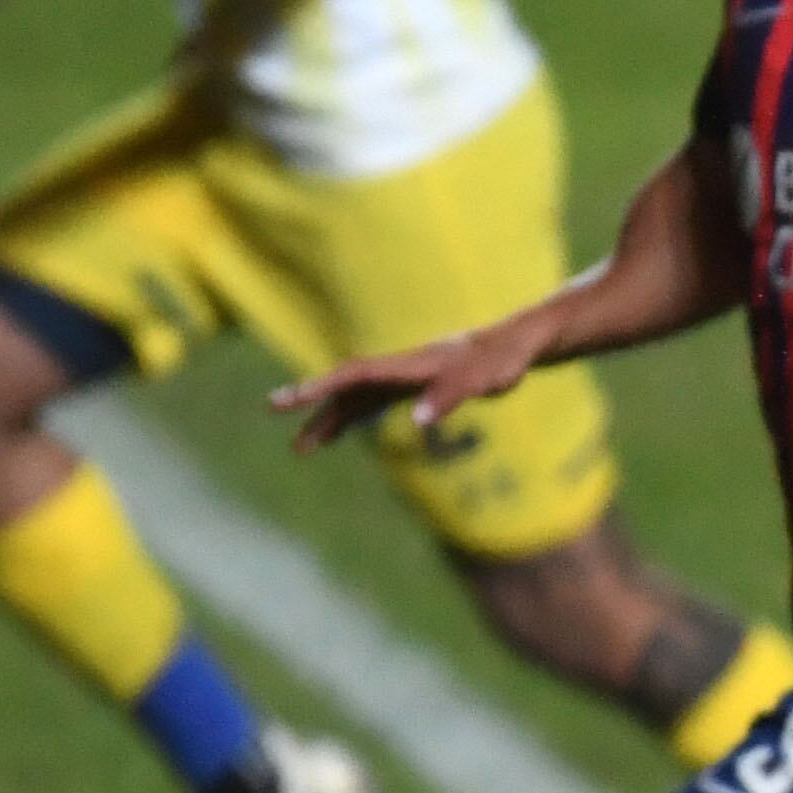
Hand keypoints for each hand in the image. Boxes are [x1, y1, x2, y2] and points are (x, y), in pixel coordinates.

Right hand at [269, 314, 554, 452]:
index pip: (356, 373)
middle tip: (272, 409)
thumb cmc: (504, 360)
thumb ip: (452, 396)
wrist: (520, 342)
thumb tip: (419, 421)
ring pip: (358, 397)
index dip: (322, 385)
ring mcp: (407, 376)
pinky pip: (374, 402)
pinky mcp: (416, 385)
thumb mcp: (485, 379)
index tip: (288, 397)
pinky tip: (338, 434)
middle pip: (348, 383)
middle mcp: (403, 367)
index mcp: (411, 364)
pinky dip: (353, 417)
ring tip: (300, 449)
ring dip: (329, 418)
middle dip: (312, 399)